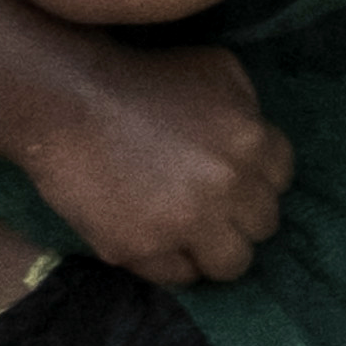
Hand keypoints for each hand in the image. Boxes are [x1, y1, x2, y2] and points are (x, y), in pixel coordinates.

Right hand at [22, 43, 291, 283]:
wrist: (64, 99)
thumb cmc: (142, 76)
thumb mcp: (217, 69)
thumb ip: (249, 108)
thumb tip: (257, 140)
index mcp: (252, 141)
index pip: (281, 180)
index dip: (255, 180)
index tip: (231, 179)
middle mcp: (228, 186)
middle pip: (263, 226)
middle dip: (238, 217)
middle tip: (208, 208)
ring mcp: (187, 222)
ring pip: (230, 264)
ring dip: (213, 252)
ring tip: (188, 237)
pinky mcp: (141, 249)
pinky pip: (177, 276)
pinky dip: (168, 262)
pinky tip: (152, 240)